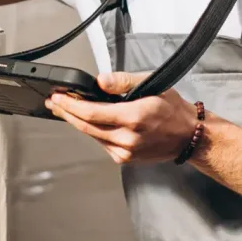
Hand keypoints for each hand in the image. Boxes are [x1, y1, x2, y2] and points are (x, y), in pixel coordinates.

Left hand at [45, 70, 198, 164]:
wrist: (188, 136)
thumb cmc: (172, 109)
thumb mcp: (152, 83)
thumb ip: (123, 81)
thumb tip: (100, 81)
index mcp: (133, 118)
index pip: (92, 113)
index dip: (70, 106)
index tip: (58, 97)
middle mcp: (127, 138)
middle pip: (86, 126)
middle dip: (66, 113)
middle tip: (53, 103)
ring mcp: (125, 151)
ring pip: (92, 135)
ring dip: (76, 122)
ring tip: (64, 109)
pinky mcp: (124, 158)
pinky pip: (101, 143)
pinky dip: (92, 131)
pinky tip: (87, 121)